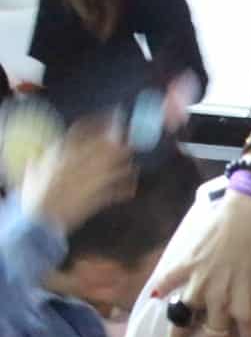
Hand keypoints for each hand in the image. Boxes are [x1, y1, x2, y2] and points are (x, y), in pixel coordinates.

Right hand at [20, 117, 133, 232]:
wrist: (36, 221)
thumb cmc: (32, 196)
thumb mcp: (33, 171)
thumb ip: (41, 159)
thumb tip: (42, 153)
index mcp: (59, 154)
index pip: (82, 131)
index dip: (101, 122)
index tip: (114, 116)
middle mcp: (76, 165)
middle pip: (104, 147)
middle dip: (119, 140)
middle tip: (129, 137)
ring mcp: (87, 182)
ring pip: (113, 168)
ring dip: (124, 164)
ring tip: (131, 162)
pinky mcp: (95, 199)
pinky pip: (115, 191)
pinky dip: (124, 188)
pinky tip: (131, 186)